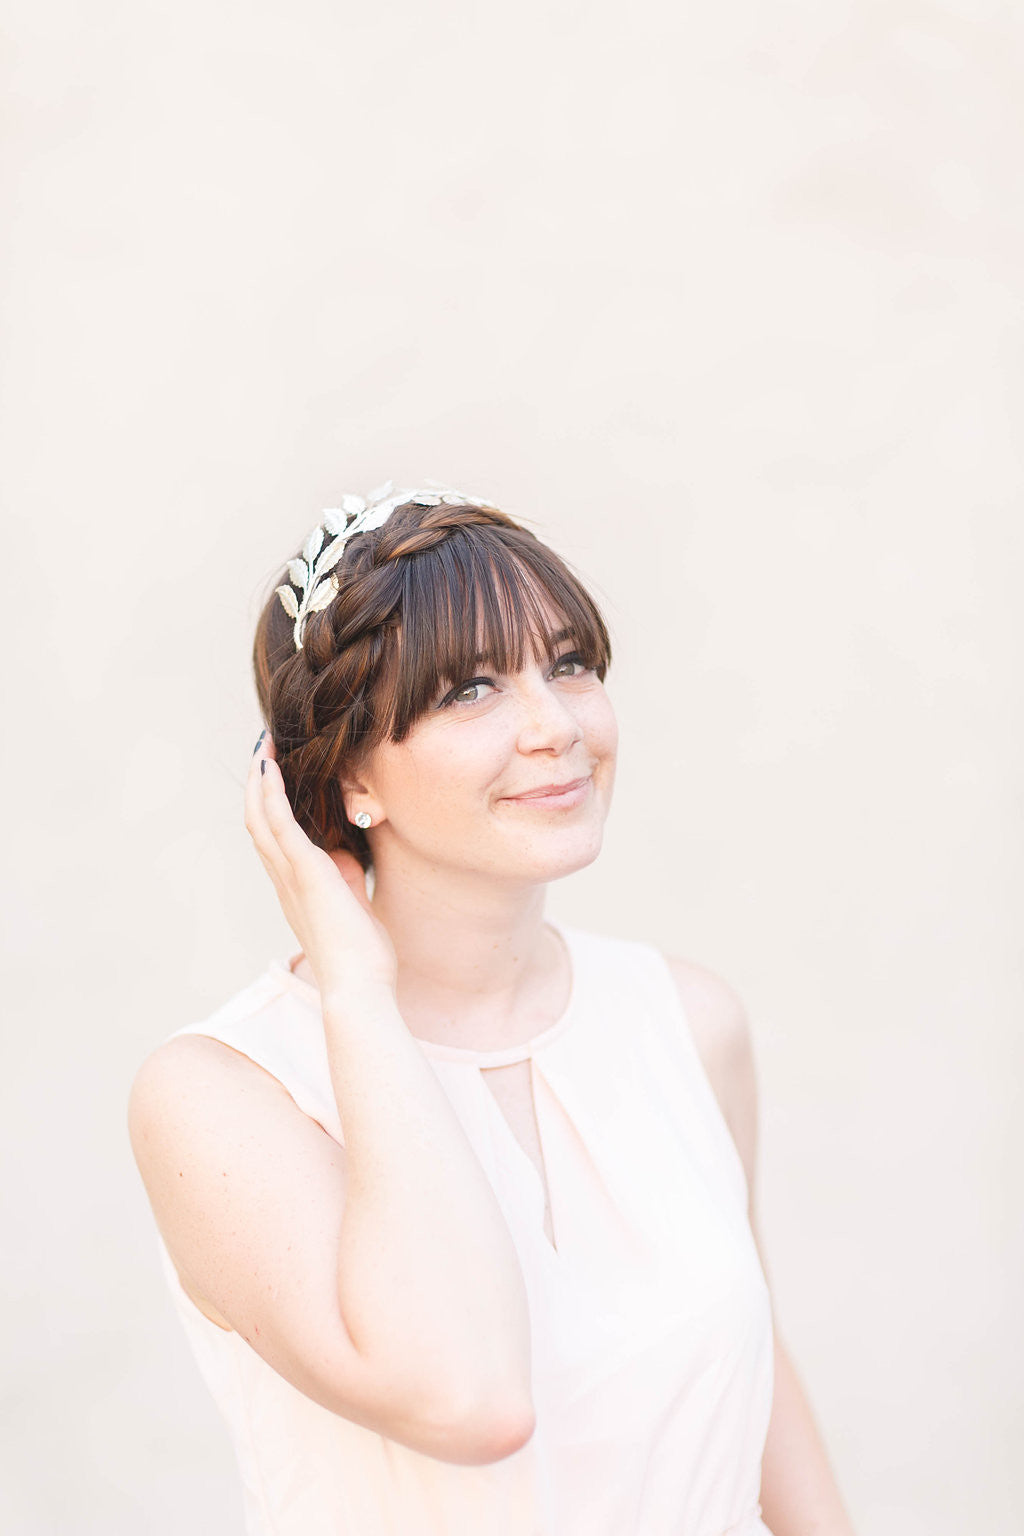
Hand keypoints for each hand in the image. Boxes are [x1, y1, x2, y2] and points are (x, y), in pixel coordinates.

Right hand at [245, 730, 397, 999]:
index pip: (272, 841)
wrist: (359, 986)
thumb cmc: (361, 956)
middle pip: (257, 823)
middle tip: (262, 752)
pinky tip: (271, 767)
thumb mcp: (352, 906)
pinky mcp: (304, 871)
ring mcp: (290, 875)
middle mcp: (284, 880)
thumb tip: (346, 853)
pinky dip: (271, 792)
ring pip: (260, 818)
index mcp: (294, 890)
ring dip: (260, 780)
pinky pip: (279, 823)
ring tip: (263, 748)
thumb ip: (345, 879)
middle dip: (258, 786)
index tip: (273, 779)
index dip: (267, 808)